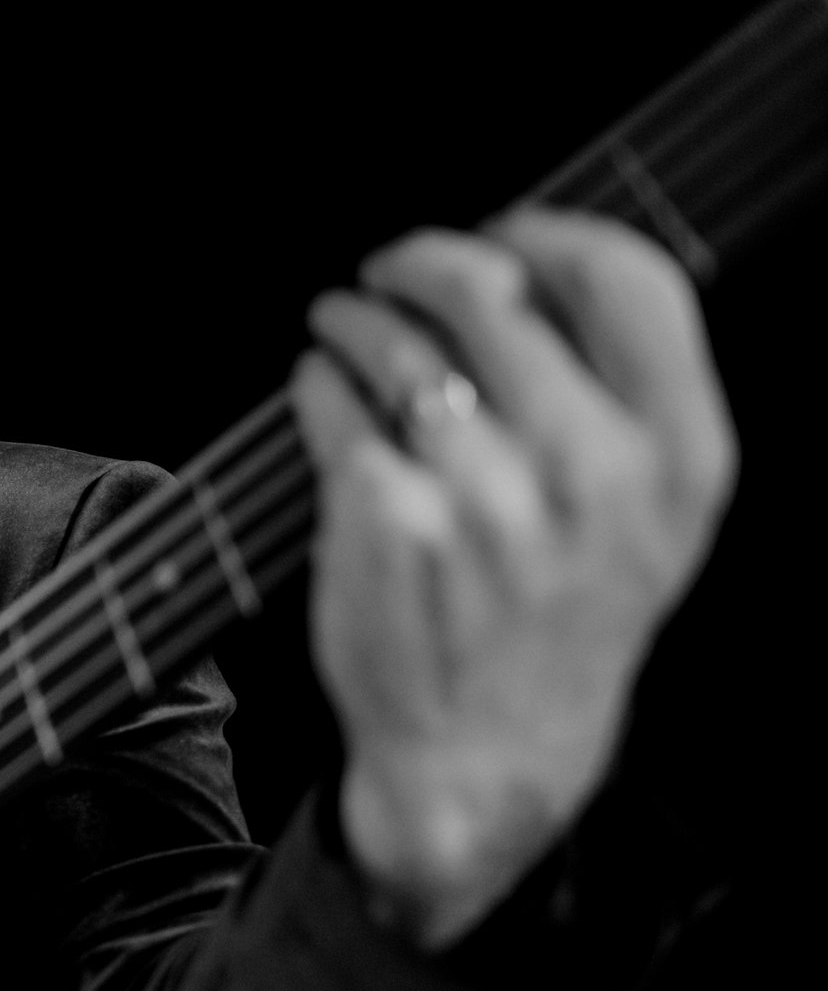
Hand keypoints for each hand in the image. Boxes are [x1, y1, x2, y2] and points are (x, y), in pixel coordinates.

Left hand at [293, 207, 734, 948]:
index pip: (625, 280)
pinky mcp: (387, 522)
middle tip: (385, 274)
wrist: (485, 755)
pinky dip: (316, 384)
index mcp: (675, 457)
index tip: (501, 234)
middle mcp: (589, 473)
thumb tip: (534, 264)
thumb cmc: (555, 618)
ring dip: (353, 318)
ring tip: (341, 326)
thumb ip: (622, 397)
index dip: (547, 235)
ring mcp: (485, 499)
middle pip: (490, 291)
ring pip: (397, 344)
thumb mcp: (645, 519)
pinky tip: (320, 391)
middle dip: (419, 264)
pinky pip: (334, 406)